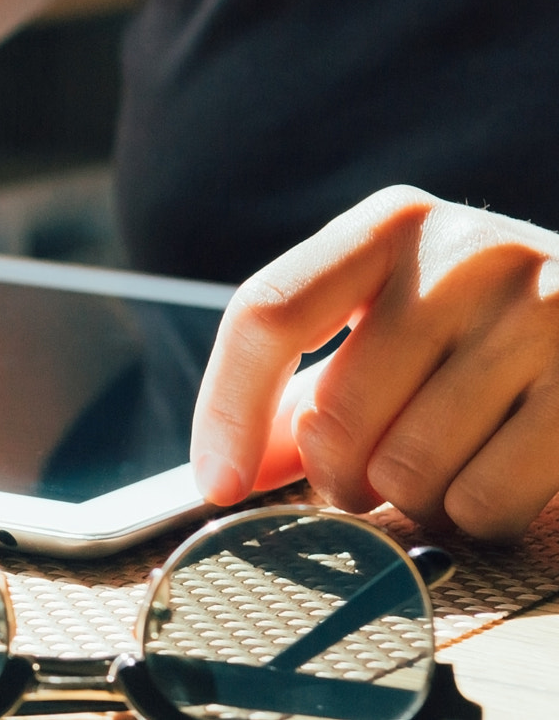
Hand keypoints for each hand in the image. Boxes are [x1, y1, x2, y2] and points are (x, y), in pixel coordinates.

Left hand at [192, 186, 558, 538]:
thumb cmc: (488, 334)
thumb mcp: (397, 323)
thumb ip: (309, 387)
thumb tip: (225, 469)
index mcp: (390, 226)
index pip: (268, 313)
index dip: (226, 409)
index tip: (215, 484)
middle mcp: (465, 255)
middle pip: (337, 414)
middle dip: (338, 474)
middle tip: (368, 477)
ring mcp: (541, 317)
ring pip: (409, 469)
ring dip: (410, 498)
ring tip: (446, 464)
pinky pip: (483, 499)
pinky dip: (473, 515)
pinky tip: (495, 477)